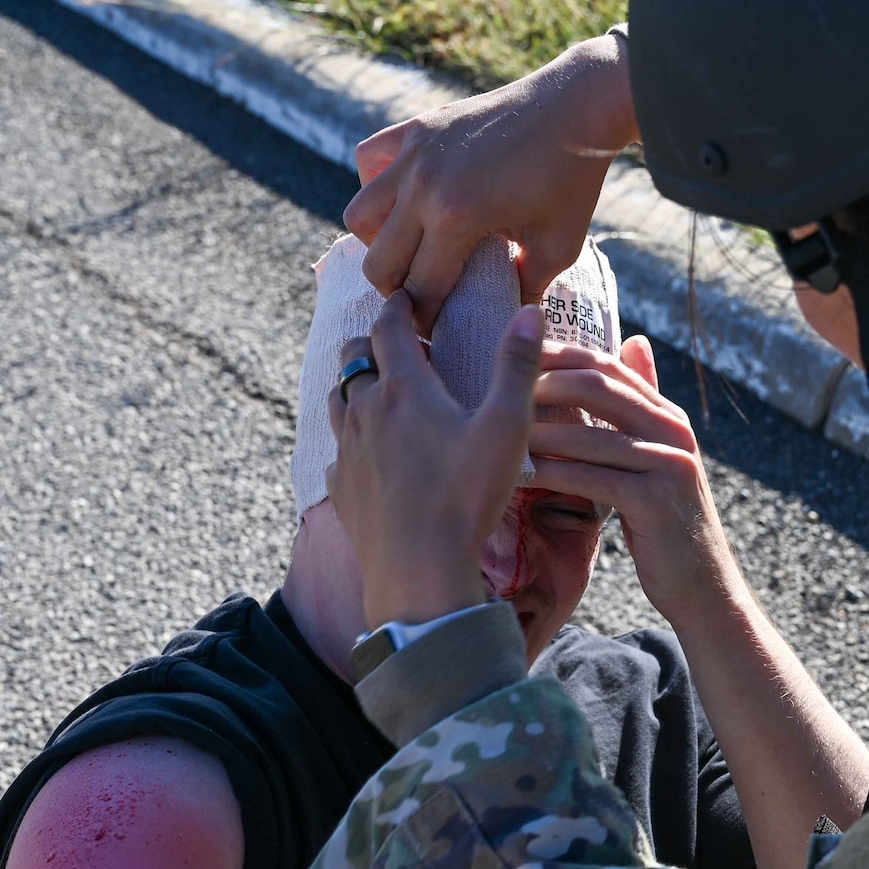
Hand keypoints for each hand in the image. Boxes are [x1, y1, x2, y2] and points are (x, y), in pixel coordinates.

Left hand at [325, 292, 543, 629]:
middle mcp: (365, 411)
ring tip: (385, 393)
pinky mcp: (340, 487)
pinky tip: (374, 452)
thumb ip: (517, 365)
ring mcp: (347, 451)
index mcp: (404, 389)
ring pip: (338, 399)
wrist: (419, 571)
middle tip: (402, 347)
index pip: (388, 327)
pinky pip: (337, 448)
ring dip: (357, 386)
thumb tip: (530, 311)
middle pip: (352, 358)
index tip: (407, 297)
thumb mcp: (507, 427)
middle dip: (372, 343)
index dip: (398, 306)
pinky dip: (352, 436)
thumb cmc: (467, 496)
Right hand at [346, 34, 638, 330]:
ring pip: (360, 214)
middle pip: (379, 262)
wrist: (576, 107)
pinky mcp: (417, 127)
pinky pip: (368, 159)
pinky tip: (408, 195)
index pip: (420, 289)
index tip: (437, 330)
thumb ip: (526, 286)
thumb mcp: (559, 245)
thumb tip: (506, 320)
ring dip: (379, 241)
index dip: (427, 319)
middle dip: (398, 290)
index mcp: (456, 219)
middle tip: (424, 294)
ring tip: (412, 247)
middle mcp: (424, 186)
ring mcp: (415, 153)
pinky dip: (376, 182)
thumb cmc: (573, 180)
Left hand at [525, 336, 755, 626]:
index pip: (609, 366)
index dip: (560, 354)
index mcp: (668, 415)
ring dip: (540, 431)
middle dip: (545, 384)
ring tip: (498, 432)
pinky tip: (520, 474)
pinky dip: (553, 473)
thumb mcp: (654, 459)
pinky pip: (593, 478)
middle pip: (600, 387)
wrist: (700, 582)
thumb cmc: (663, 520)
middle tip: (499, 390)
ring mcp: (668, 464)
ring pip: (591, 434)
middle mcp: (673, 431)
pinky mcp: (656, 500)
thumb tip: (633, 343)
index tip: (515, 355)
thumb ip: (641, 408)